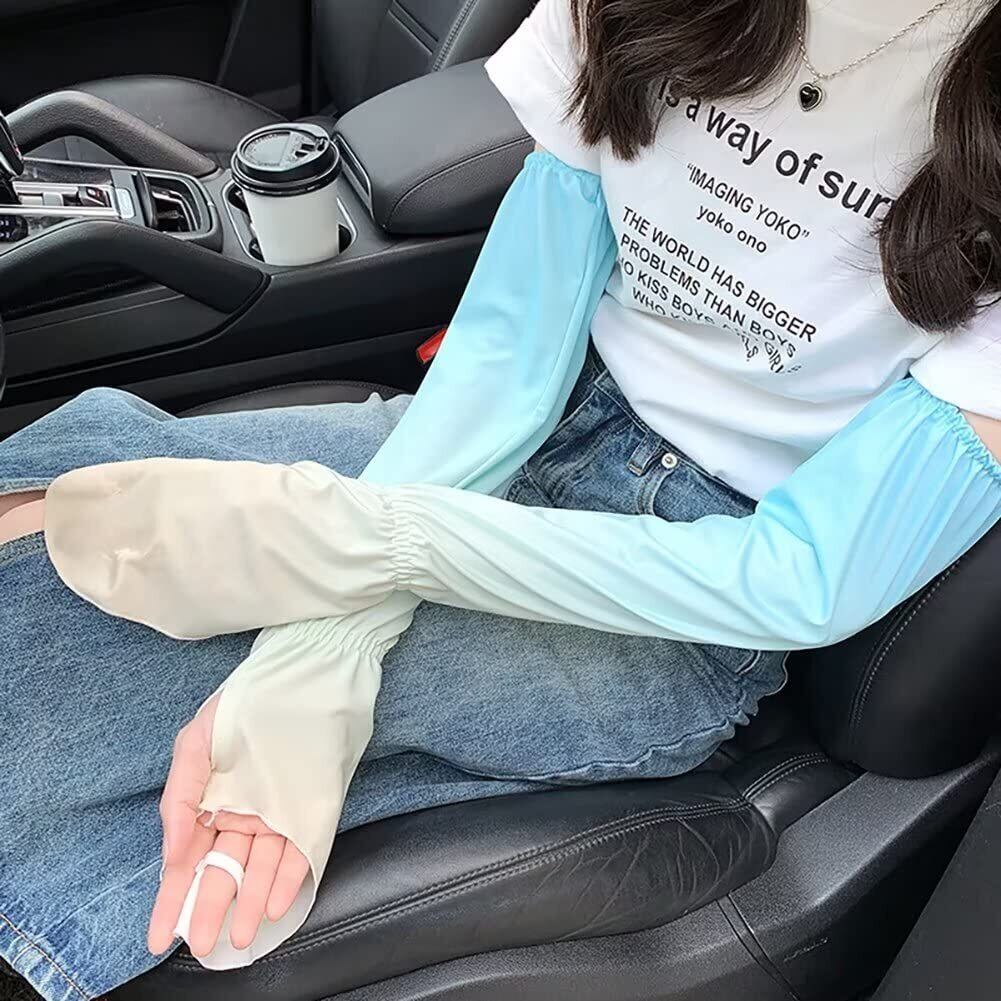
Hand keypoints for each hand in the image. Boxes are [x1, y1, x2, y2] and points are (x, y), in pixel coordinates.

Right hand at [149, 695, 309, 957]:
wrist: (305, 673)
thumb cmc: (244, 702)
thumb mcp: (196, 742)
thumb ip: (180, 797)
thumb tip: (173, 852)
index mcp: (210, 802)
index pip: (187, 860)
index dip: (174, 898)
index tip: (160, 936)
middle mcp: (242, 815)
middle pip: (223, 871)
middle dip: (210, 910)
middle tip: (201, 946)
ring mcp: (277, 815)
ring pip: (261, 868)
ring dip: (250, 904)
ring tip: (241, 938)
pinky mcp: (311, 811)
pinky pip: (300, 852)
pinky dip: (287, 879)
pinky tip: (275, 905)